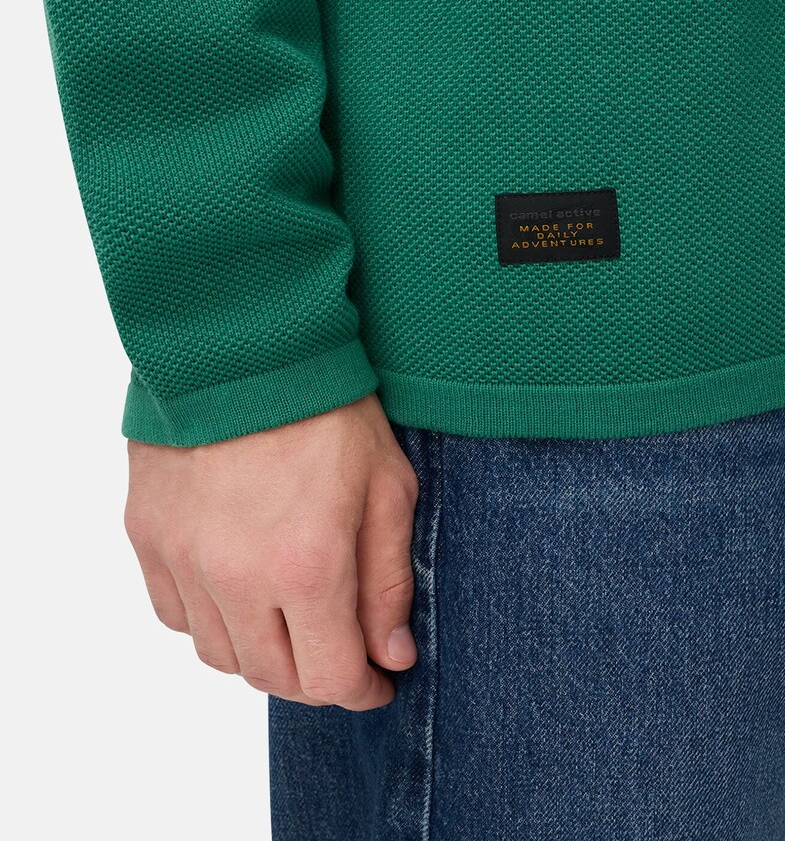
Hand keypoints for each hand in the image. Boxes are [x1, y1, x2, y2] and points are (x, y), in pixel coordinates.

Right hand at [123, 391, 419, 710]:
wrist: (246, 342)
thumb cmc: (328, 406)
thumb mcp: (387, 485)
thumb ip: (388, 580)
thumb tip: (389, 655)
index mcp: (306, 565)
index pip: (328, 678)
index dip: (360, 690)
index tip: (376, 681)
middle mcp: (234, 575)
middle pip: (269, 677)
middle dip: (313, 677)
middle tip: (338, 652)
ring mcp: (182, 557)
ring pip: (218, 654)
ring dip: (260, 652)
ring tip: (289, 618)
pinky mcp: (147, 534)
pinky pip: (174, 613)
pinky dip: (208, 619)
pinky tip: (236, 590)